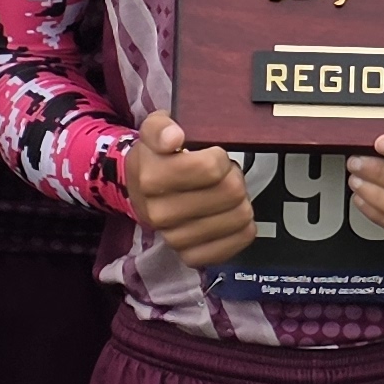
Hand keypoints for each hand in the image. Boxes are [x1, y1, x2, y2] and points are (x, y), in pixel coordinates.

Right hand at [130, 110, 256, 265]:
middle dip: (233, 177)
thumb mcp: (155, 129)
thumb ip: (162, 128)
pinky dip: (242, 227)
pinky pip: (237, 242)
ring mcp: (176, 238)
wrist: (141, 191)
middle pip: (231, 192)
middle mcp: (160, 213)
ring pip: (240, 217)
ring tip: (222, 193)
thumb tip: (173, 138)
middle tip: (222, 174)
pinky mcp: (191, 256)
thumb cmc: (157, 158)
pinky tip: (229, 215)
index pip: (211, 168)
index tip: (213, 156)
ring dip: (239, 201)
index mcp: (152, 178)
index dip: (220, 157)